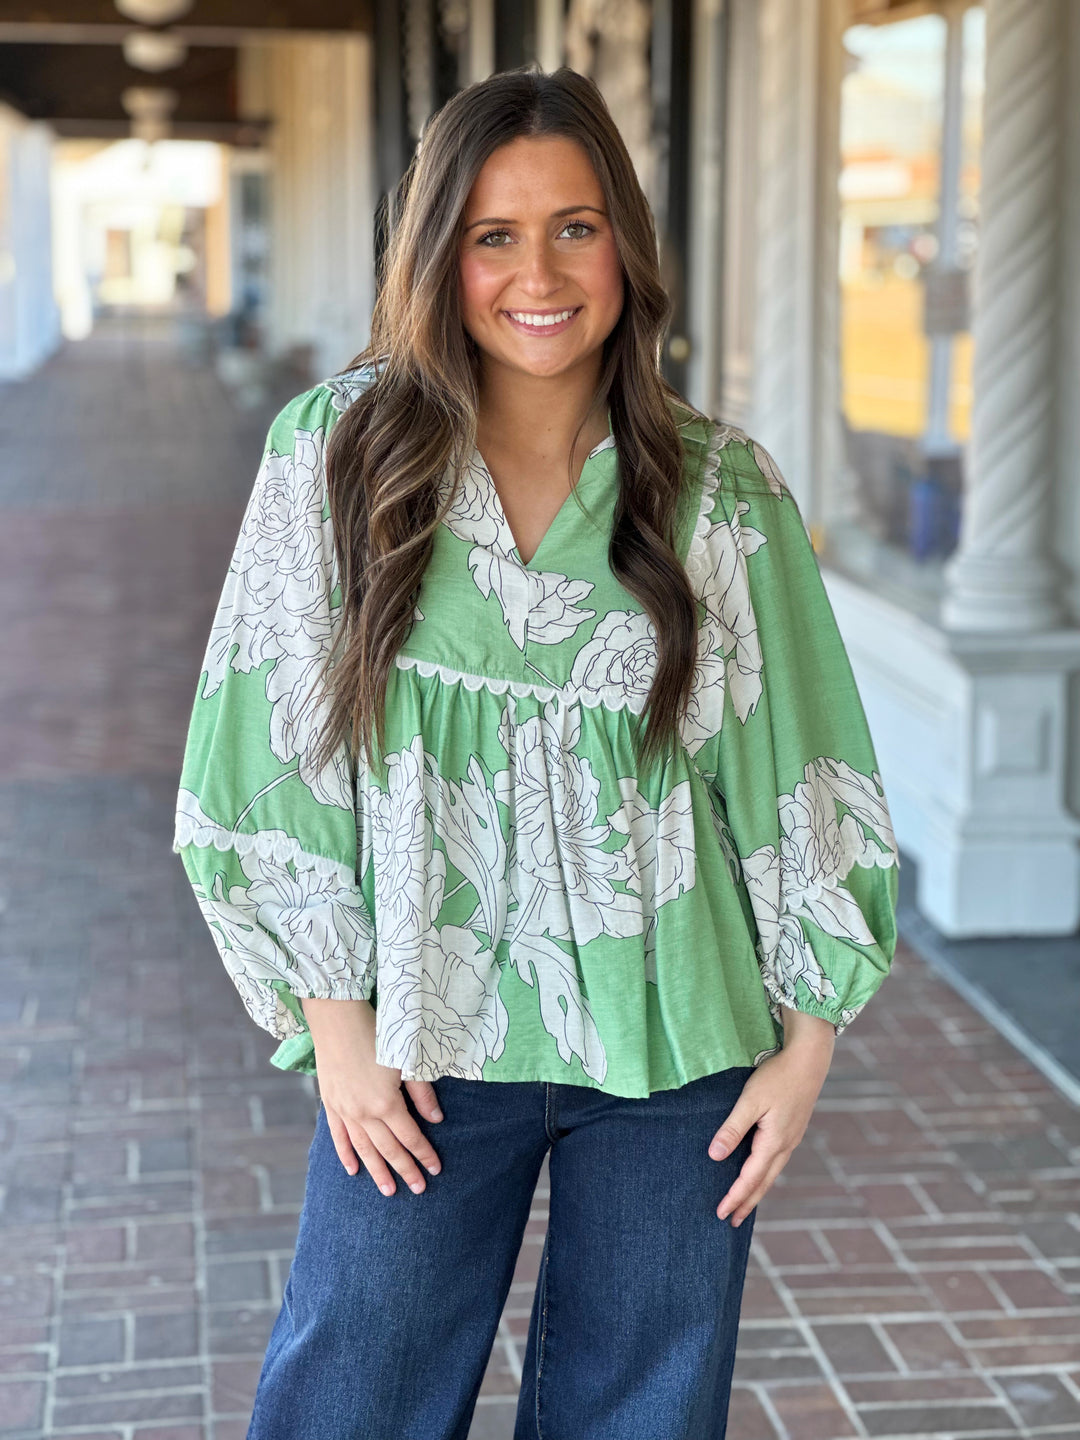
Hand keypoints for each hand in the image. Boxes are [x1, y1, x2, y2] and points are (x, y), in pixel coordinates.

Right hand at [301, 996, 443, 1196]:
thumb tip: (436, 1119)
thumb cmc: (377, 1035)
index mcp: (386, 1104)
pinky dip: (346, 1154)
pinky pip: (338, 1137)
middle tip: (418, 1190)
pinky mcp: (331, 1104)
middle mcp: (364, 1113)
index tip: (435, 1171)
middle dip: (405, 1170)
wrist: (338, 1019)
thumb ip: (421, 1093)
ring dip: (377, 1171)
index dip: (424, 1155)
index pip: (410, 1138)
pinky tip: (353, 1170)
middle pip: (389, 1149)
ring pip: (364, 1149)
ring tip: (389, 1191)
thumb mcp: (405, 1061)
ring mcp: (344, 1111)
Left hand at [708, 1010, 834, 1224]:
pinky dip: (764, 1174)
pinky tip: (759, 1172)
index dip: (735, 1197)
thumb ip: (733, 1128)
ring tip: (743, 1205)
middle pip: (763, 1183)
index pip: (750, 1178)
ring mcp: (791, 1138)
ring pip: (771, 1173)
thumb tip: (715, 1156)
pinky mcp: (792, 1129)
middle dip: (747, 1203)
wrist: (809, 1060)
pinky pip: (776, 1161)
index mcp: (774, 1142)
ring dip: (756, 1191)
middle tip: (731, 1221)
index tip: (721, 1214)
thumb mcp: (750, 1100)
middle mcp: (786, 1145)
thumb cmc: (777, 1076)